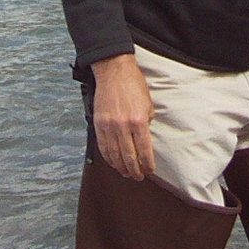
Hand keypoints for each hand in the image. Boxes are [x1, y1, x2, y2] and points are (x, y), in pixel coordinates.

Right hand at [90, 53, 156, 180]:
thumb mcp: (148, 104)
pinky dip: (108, 157)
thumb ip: (146, 123)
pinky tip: (113, 162)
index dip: (147, 165)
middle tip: (138, 176)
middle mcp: (123, 126)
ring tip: (126, 173)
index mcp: (139, 121)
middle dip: (135, 170)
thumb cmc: (133, 84)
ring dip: (121, 167)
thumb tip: (144, 139)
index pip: (144, 151)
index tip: (149, 171)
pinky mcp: (99, 123)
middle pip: (129, 157)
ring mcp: (109, 126)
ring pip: (114, 155)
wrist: (114, 71)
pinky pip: (102, 146)